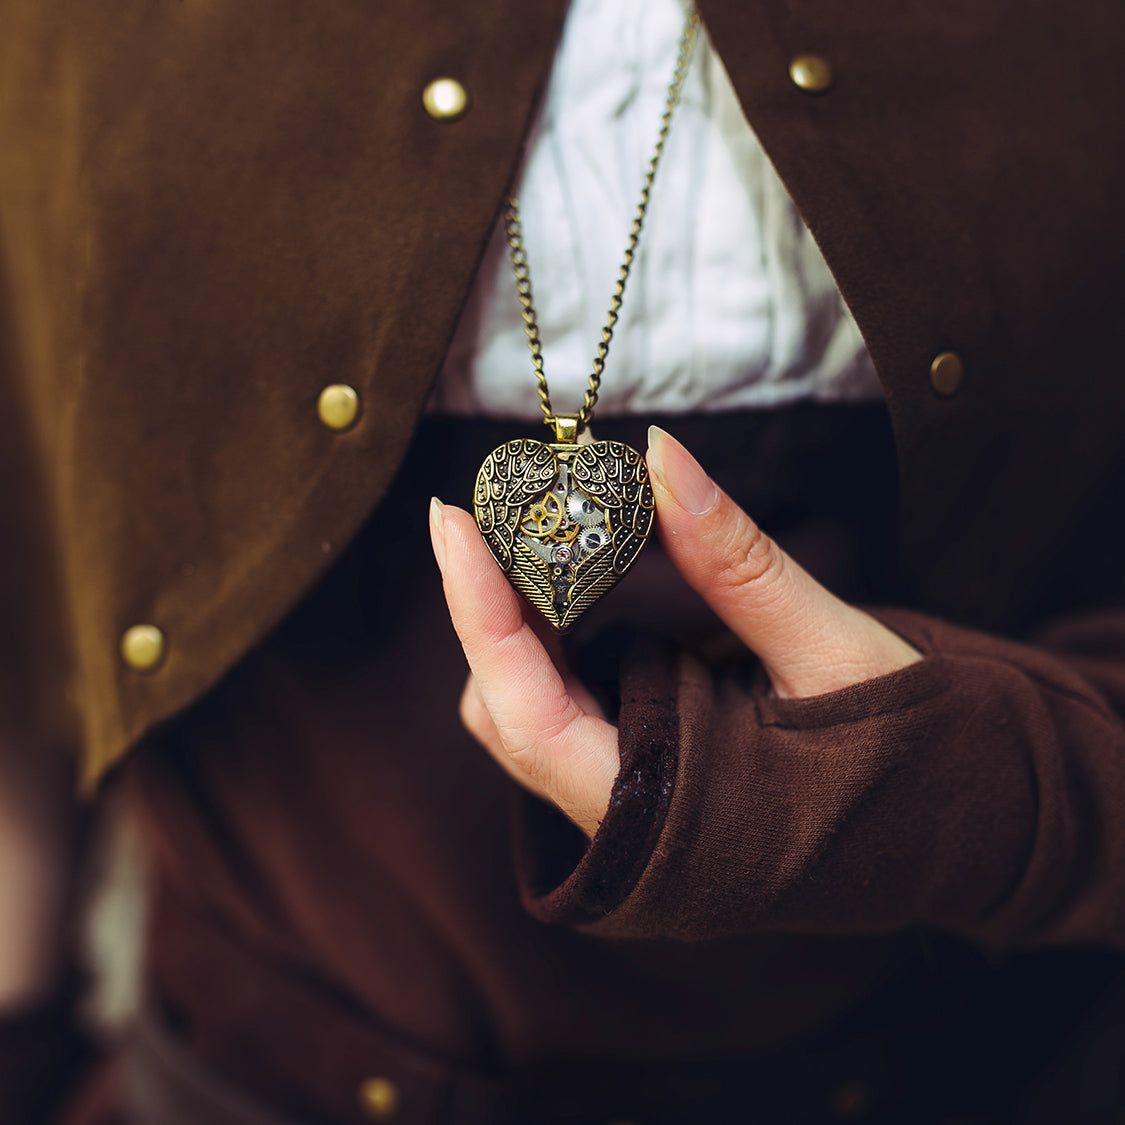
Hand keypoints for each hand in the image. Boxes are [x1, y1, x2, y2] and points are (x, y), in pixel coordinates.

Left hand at [429, 426, 920, 836]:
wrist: (959, 832)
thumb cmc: (910, 757)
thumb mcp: (830, 650)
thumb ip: (739, 561)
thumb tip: (662, 457)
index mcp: (660, 816)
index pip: (526, 709)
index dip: (479, 612)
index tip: (452, 518)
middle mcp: (623, 828)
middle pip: (505, 715)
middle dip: (490, 612)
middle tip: (505, 511)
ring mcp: (628, 816)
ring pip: (526, 719)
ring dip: (521, 628)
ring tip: (545, 538)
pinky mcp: (644, 791)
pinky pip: (565, 716)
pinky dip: (559, 646)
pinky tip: (581, 587)